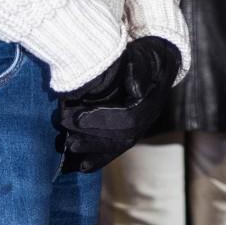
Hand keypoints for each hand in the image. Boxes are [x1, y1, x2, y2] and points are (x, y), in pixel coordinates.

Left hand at [55, 36, 181, 172]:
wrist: (159, 63)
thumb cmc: (146, 57)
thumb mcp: (143, 58)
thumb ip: (137, 71)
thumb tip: (134, 88)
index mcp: (150, 103)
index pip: (125, 118)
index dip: (98, 120)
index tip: (73, 118)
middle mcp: (147, 119)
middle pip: (120, 137)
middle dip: (91, 138)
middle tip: (66, 138)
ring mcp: (141, 128)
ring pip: (117, 146)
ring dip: (92, 150)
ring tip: (69, 148)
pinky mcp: (131, 132)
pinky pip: (116, 149)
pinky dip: (99, 159)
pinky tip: (82, 167)